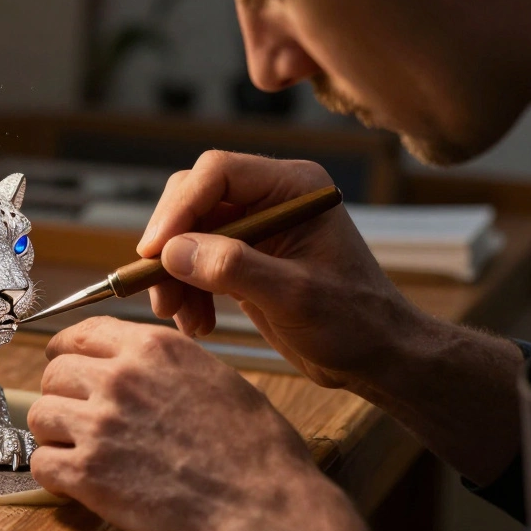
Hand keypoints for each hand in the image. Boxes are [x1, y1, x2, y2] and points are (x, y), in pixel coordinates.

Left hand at [28, 317, 367, 530]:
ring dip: (55, 434)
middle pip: (54, 373)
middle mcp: (120, 378)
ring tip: (78, 451)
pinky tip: (74, 482)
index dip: (66, 352)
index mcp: (152, 348)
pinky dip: (53, 474)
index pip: (80, 334)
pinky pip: (41, 463)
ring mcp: (100, 425)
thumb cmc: (254, 448)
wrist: (260, 506)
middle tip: (78, 418)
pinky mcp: (89, 474)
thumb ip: (165, 364)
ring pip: (40, 414)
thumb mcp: (215, 377)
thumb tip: (136, 365)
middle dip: (63, 396)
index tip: (65, 364)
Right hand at [137, 150, 420, 388]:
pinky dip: (186, 291)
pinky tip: (197, 323)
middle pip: (194, 200)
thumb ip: (234, 267)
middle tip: (158, 293)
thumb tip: (172, 252)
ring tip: (181, 318)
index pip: (218, 173)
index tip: (154, 253)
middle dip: (171, 247)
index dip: (179, 208)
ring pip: (187, 234)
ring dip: (174, 276)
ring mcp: (255, 227)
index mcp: (293, 187)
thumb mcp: (294, 296)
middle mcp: (271, 197)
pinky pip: (195, 262)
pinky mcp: (243, 258)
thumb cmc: (354, 322)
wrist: (376, 357)